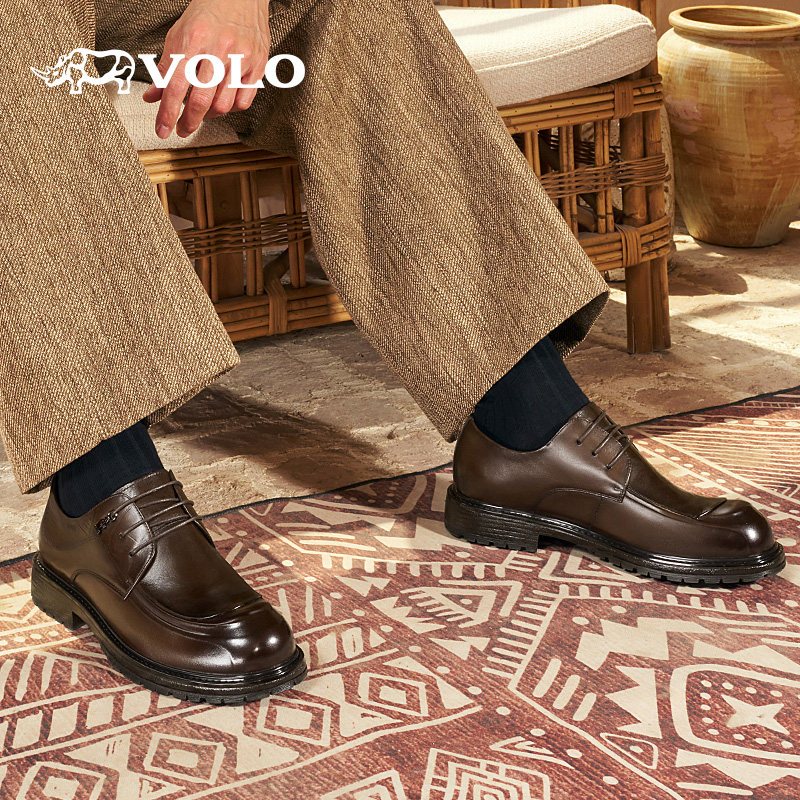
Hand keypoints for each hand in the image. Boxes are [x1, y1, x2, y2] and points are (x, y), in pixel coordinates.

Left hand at [143, 0, 269, 137]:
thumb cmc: (208, 13)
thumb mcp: (179, 34)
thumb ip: (165, 67)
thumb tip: (153, 96)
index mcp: (193, 39)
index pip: (175, 85)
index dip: (167, 112)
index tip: (162, 129)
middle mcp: (218, 49)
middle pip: (201, 100)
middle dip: (188, 121)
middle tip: (181, 130)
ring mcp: (241, 58)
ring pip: (223, 105)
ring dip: (209, 116)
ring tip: (202, 113)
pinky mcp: (258, 64)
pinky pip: (244, 100)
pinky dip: (231, 109)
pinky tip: (222, 104)